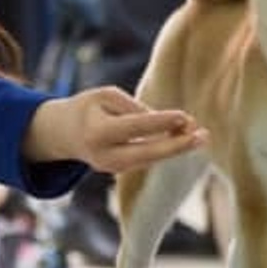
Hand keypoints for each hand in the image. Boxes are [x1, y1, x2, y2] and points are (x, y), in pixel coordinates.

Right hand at [22, 87, 206, 172]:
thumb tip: (167, 124)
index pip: (136, 127)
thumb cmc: (90, 107)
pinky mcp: (119, 170)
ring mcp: (111, 168)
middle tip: (203, 136)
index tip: (186, 116)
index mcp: (97, 132)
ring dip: (176, 148)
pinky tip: (187, 140)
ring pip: (150, 158)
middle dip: (176, 146)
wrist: (63, 133)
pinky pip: (146, 159)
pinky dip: (166, 150)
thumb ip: (135, 108)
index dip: (162, 122)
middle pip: (146, 153)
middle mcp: (104, 156)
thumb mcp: (106, 96)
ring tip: (202, 135)